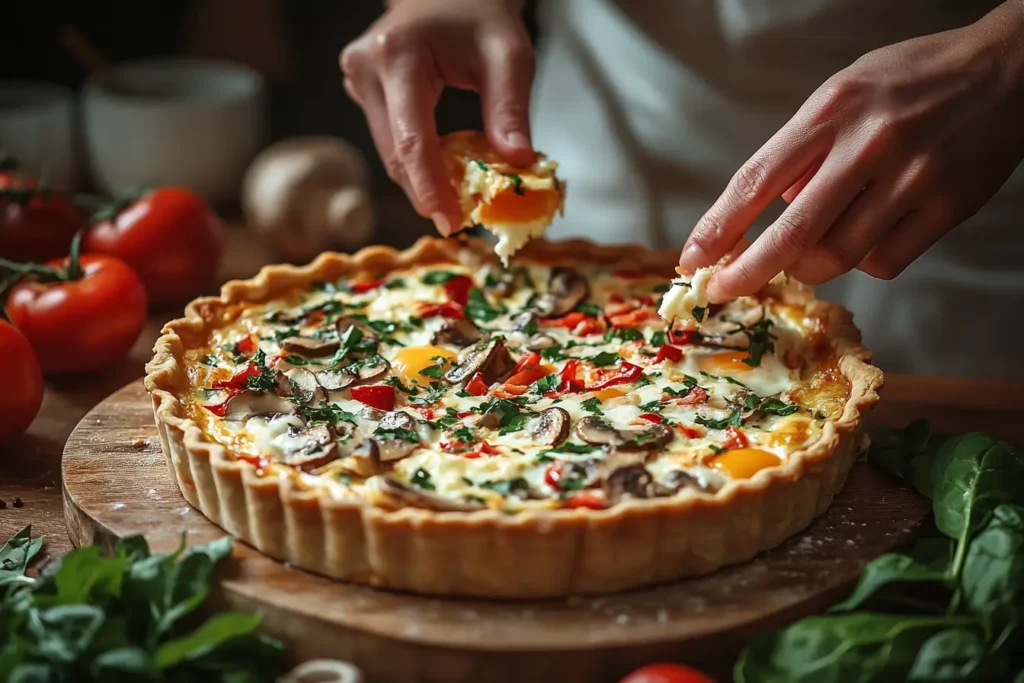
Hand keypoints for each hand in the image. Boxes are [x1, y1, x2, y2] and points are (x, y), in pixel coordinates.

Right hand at [340, 0, 533, 235]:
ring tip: (458, 199)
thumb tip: (517, 165)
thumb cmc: (481, 14)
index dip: (430, 188)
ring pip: (390, 152)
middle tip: (461, 222)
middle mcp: (366, 68)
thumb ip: (511, 109)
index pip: (411, 139)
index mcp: (398, 56)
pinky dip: (418, 160)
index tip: (450, 223)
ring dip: (423, 179)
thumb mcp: (509, 55)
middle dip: (428, 191)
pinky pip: (390, 139)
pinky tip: (445, 170)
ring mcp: (357, 79)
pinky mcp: (361, 89)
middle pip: (396, 153)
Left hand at [678, 2, 1023, 300]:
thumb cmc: (912, 81)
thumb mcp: (844, 92)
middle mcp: (868, 144)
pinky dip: (865, 261)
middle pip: (792, 233)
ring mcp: (911, 178)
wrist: (1009, 68)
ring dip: (810, 266)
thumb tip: (770, 210)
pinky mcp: (948, 206)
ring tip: (810, 250)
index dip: (718, 227)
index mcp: (832, 111)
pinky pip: (884, 262)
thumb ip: (803, 149)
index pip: (756, 180)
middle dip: (748, 272)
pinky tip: (870, 234)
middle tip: (723, 291)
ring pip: (837, 256)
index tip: (693, 259)